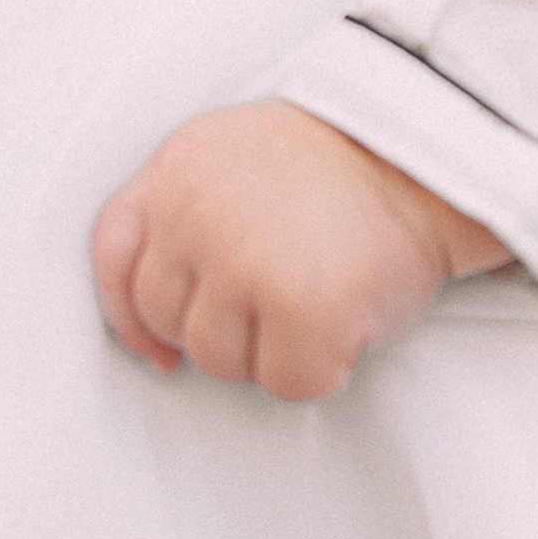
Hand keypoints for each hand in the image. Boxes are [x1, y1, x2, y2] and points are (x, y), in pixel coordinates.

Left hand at [90, 102, 511, 403]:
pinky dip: (320, 370)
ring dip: (267, 353)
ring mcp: (242, 264)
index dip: (130, 314)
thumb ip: (183, 212)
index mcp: (174, 173)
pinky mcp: (300, 310)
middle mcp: (193, 217)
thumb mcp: (231, 156)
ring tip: (315, 299)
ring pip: (219, 362)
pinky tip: (346, 322)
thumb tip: (154, 325)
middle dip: (217, 330)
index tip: (159, 347)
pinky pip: (286, 383)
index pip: (113, 257)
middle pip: (167, 320)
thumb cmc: (338, 162)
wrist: (424, 155)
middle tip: (275, 304)